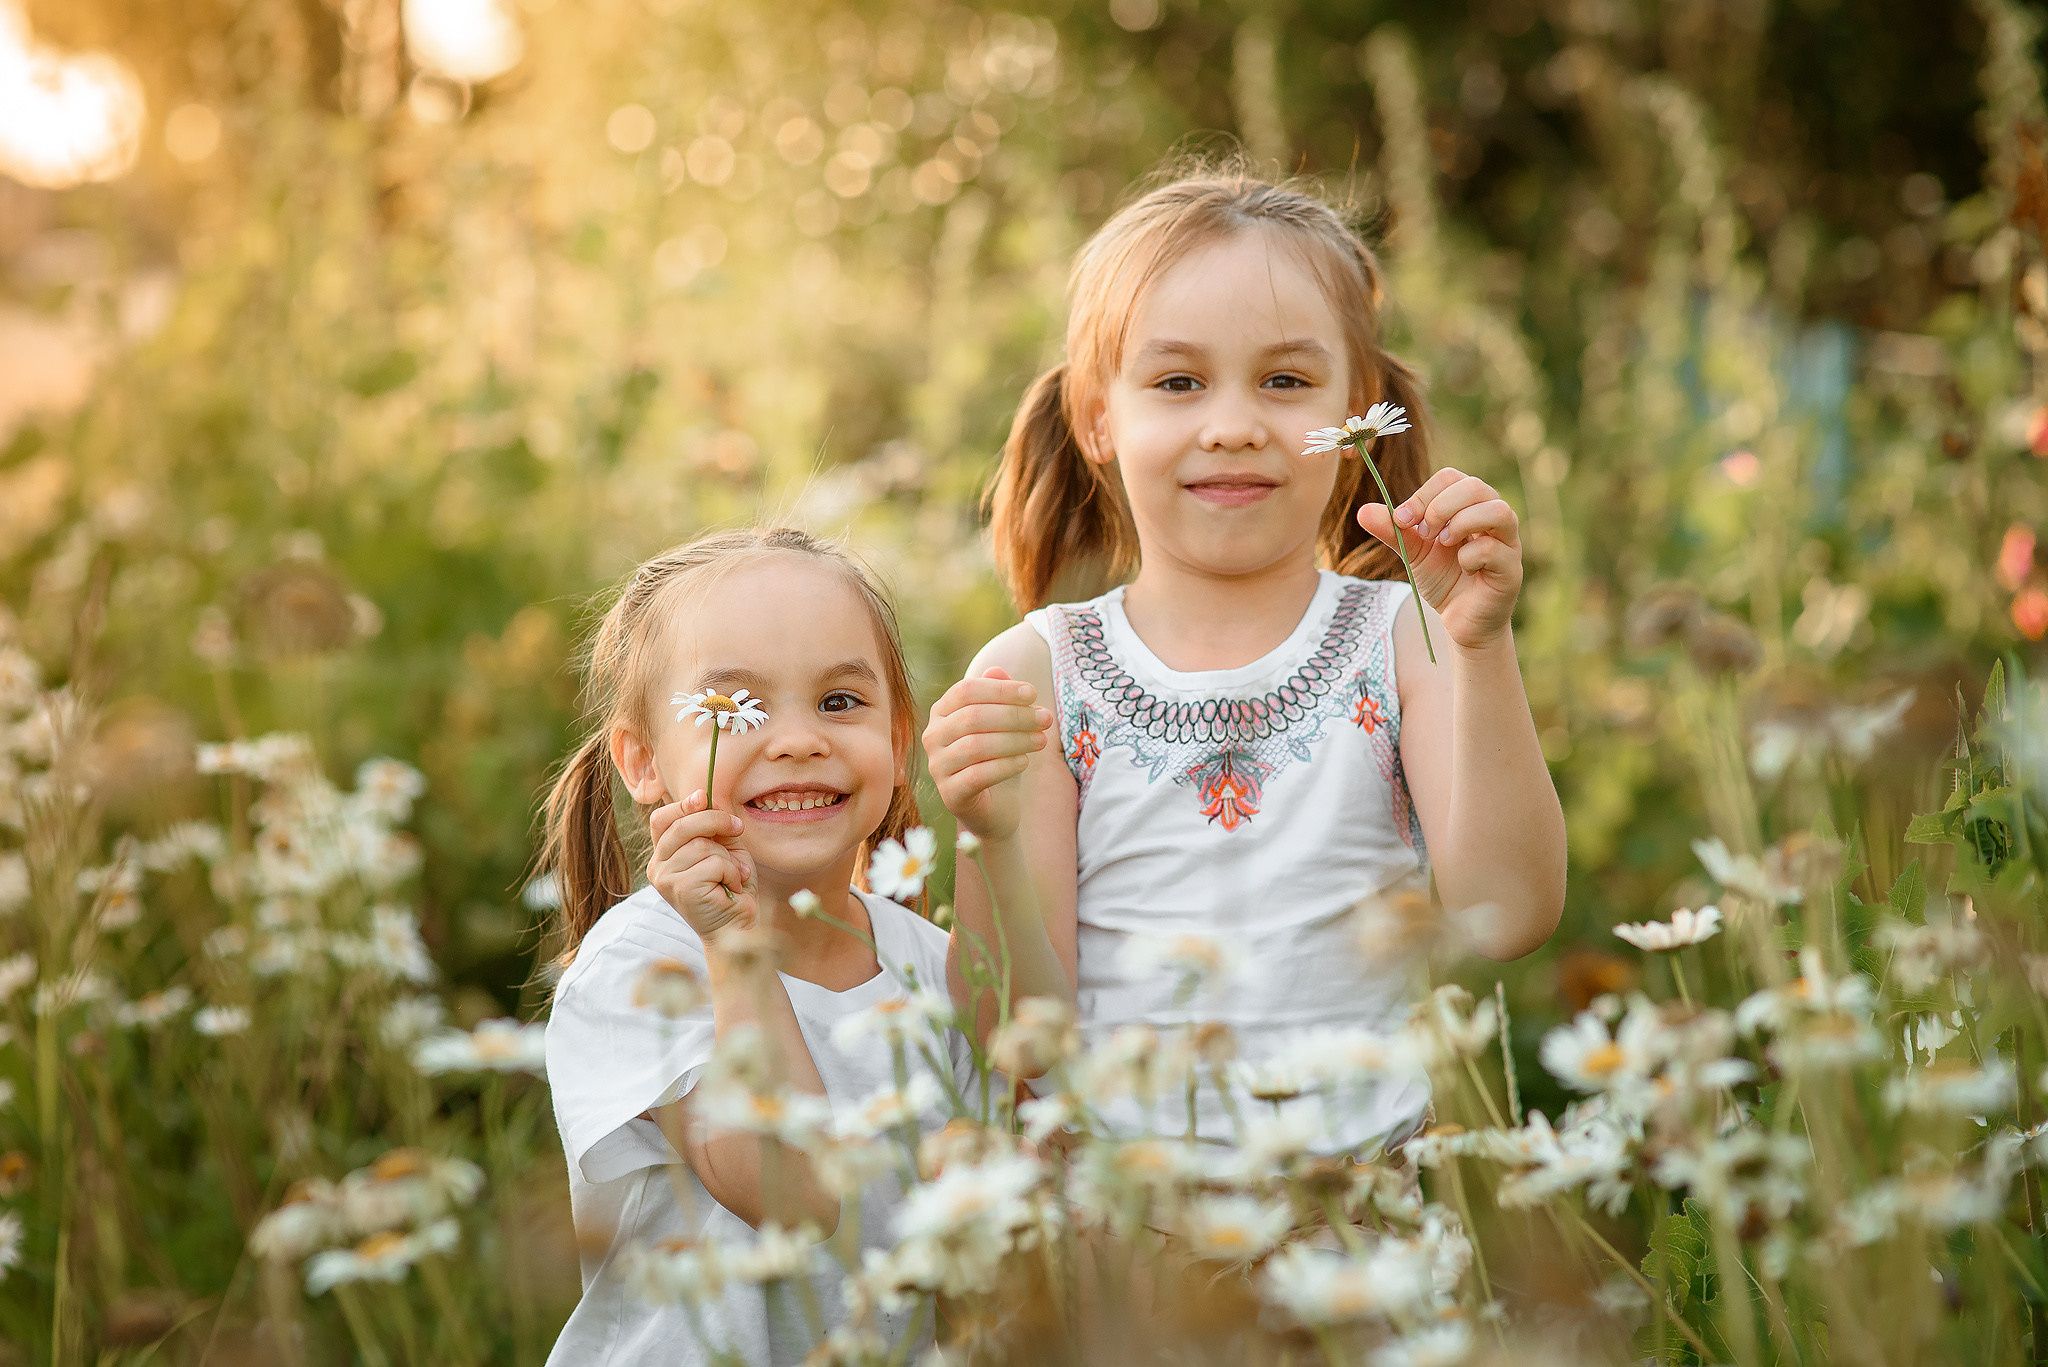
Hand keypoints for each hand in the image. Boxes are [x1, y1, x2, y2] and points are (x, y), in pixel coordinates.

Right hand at [647, 789, 756, 940]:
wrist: (738, 927)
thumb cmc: (732, 887)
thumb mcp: (725, 849)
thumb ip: (714, 827)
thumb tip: (707, 798)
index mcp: (664, 855)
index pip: (661, 819)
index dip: (682, 804)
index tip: (704, 798)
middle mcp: (658, 867)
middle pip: (681, 826)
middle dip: (715, 821)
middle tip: (738, 829)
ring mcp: (666, 880)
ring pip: (702, 846)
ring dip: (729, 858)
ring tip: (734, 875)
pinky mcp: (681, 890)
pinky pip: (713, 863)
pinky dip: (732, 872)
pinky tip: (732, 887)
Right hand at [923, 667, 1051, 843]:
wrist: (996, 809)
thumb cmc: (999, 759)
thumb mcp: (1003, 724)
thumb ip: (999, 697)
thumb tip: (998, 671)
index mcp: (942, 713)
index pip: (966, 690)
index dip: (1001, 690)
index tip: (1033, 693)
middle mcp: (933, 737)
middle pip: (972, 717)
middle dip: (1014, 715)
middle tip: (1046, 719)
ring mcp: (938, 767)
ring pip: (975, 746)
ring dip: (1015, 740)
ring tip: (1042, 741)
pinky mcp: (950, 795)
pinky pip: (977, 775)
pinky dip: (1005, 766)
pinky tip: (1025, 762)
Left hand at [1357, 467, 1522, 651]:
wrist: (1459, 620)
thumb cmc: (1443, 579)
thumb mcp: (1412, 552)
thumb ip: (1392, 531)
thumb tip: (1362, 511)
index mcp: (1469, 505)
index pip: (1451, 477)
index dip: (1423, 494)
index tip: (1402, 519)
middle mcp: (1493, 517)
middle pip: (1475, 486)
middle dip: (1440, 507)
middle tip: (1424, 533)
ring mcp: (1507, 542)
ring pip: (1497, 510)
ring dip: (1461, 524)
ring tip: (1443, 543)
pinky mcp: (1511, 569)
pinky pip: (1494, 549)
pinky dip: (1470, 556)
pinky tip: (1463, 568)